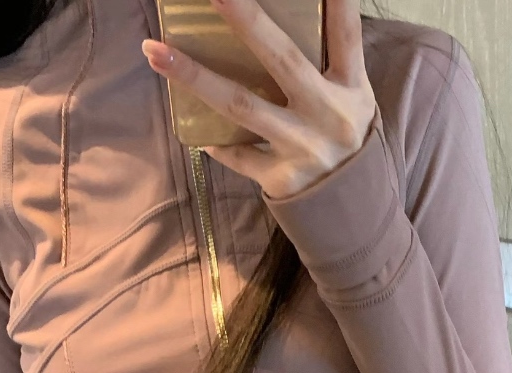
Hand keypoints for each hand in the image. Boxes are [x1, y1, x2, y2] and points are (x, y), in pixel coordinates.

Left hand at [141, 0, 376, 199]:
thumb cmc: (346, 140)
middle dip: (247, 22)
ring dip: (195, 77)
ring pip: (242, 107)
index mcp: (351, 89)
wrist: (356, 212)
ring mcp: (303, 148)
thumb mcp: (354, 99)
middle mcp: (328, 115)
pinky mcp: (282, 178)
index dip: (335, 2)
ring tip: (155, 51)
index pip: (344, 35)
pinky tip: (198, 133)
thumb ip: (332, 62)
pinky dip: (218, 143)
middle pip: (283, 60)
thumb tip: (301, 12)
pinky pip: (240, 155)